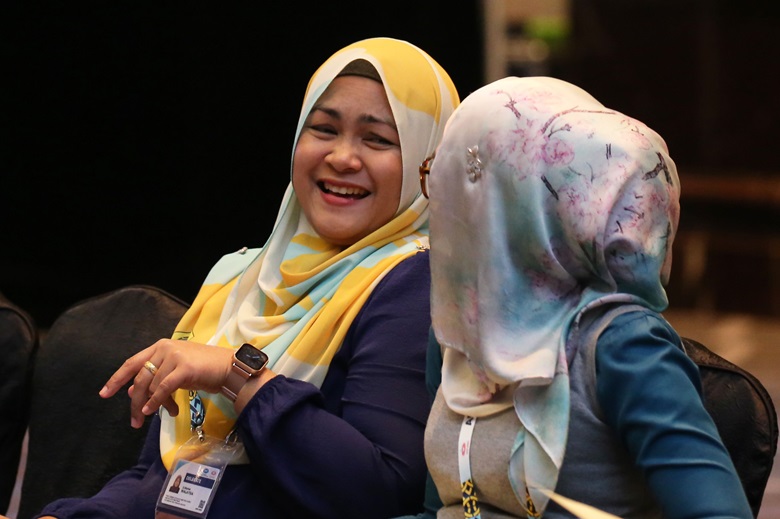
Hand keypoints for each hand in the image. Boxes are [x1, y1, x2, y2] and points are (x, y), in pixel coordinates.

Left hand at [99, 339, 233, 427]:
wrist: (230, 368)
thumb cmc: (205, 370)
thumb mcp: (176, 373)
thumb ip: (155, 380)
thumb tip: (131, 392)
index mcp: (161, 347)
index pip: (132, 363)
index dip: (117, 379)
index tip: (104, 394)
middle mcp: (165, 348)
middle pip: (140, 378)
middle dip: (135, 401)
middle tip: (134, 421)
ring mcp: (174, 356)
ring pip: (152, 385)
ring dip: (153, 405)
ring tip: (162, 414)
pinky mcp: (184, 367)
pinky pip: (163, 388)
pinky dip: (156, 402)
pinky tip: (154, 411)